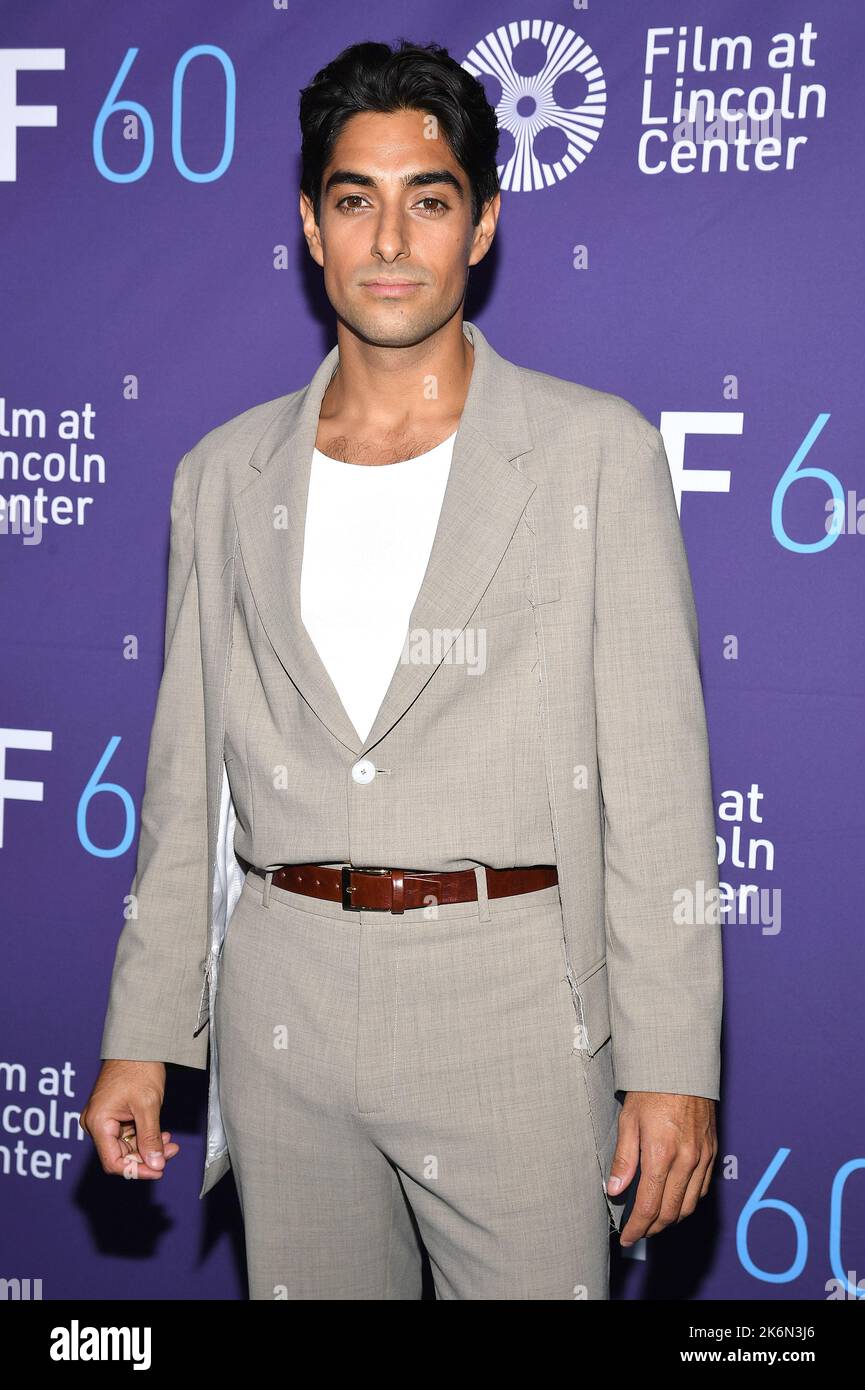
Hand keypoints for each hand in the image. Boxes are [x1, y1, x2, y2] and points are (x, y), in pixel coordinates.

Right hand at [80, 1059, 180, 1180]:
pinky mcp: (113, 1115)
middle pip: (120, 1156)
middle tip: (171, 1153)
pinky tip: (162, 1136)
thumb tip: (155, 1164)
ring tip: (170, 1143)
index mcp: (98, 1122)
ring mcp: (104, 1120)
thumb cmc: (139, 1068)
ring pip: (126, 1147)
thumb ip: (150, 1137)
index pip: (113, 1162)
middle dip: (147, 1157)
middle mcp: (96, 1124)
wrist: (138, 1044)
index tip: (158, 1170)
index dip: (136, 1170)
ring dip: (148, 1148)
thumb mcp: (148, 1105)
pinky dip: (145, 1137)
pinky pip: (128, 1135)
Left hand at [608, 1092, 717, 1246]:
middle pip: (671, 1212)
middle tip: (638, 1233)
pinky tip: (675, 1201)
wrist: (683, 1066)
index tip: (627, 1237)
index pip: (650, 1206)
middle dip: (653, 1228)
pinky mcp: (712, 1152)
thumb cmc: (652, 1089)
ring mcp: (703, 1157)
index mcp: (662, 1154)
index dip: (637, 1227)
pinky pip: (702, 1189)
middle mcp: (687, 1160)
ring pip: (689, 1205)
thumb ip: (624, 1158)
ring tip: (654, 1222)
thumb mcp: (628, 1120)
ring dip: (671, 1220)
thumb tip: (615, 1189)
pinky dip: (687, 1202)